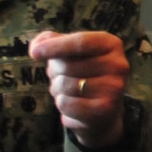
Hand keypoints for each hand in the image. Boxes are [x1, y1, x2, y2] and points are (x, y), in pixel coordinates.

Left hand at [29, 30, 129, 149]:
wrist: (102, 110)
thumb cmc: (82, 74)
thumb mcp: (70, 52)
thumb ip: (51, 41)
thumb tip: (36, 47)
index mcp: (110, 44)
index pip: (80, 42)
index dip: (55, 46)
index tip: (33, 52)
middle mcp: (118, 64)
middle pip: (68, 65)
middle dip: (55, 71)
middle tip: (62, 76)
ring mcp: (114, 87)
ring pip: (65, 85)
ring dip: (57, 89)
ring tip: (69, 91)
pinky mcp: (106, 108)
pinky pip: (65, 103)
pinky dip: (61, 104)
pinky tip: (73, 104)